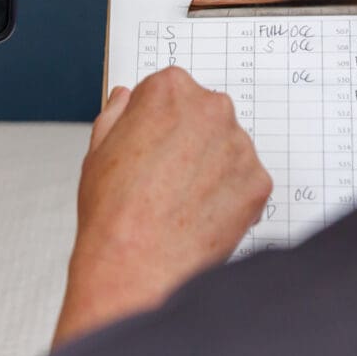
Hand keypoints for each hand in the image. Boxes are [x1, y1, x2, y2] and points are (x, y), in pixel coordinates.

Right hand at [55, 68, 270, 344]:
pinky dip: (228, 198)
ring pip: (228, 150)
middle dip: (189, 141)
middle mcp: (211, 109)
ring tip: (180, 202)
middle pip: (205, 116)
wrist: (137, 265)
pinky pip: (245, 183)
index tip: (150, 143)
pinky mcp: (259, 182)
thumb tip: (125, 100)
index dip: (156, 121)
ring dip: (212, 169)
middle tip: (164, 177)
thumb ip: (116, 114)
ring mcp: (240, 146)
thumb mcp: (97, 150)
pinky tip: (200, 216)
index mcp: (169, 90)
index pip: (171, 91)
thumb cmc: (114, 213)